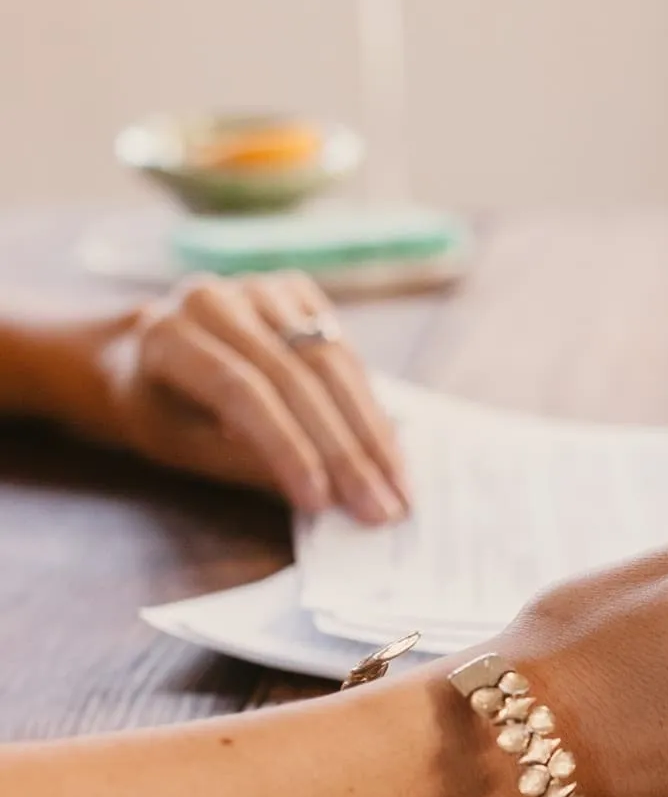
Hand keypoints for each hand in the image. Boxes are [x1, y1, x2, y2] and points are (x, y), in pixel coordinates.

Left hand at [91, 273, 408, 523]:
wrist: (140, 354)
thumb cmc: (159, 411)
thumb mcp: (183, 447)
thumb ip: (247, 462)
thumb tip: (330, 494)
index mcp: (167, 336)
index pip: (242, 391)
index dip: (288, 447)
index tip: (323, 502)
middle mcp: (215, 301)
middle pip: (297, 377)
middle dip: (345, 451)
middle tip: (381, 507)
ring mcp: (259, 290)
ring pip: (332, 362)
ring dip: (372, 432)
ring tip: (398, 486)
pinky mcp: (296, 293)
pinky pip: (346, 353)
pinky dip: (369, 405)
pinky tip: (388, 448)